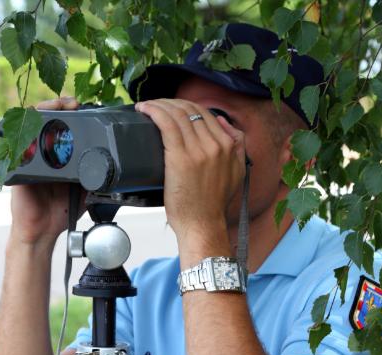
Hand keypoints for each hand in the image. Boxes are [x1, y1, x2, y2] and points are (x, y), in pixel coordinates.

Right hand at [9, 96, 85, 244]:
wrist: (43, 231)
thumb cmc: (61, 211)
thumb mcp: (84, 189)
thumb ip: (94, 174)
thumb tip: (111, 160)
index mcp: (58, 155)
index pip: (62, 125)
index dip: (70, 113)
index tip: (83, 107)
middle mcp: (41, 152)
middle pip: (45, 118)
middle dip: (58, 105)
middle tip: (73, 103)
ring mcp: (27, 157)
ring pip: (30, 123)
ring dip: (44, 110)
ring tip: (58, 106)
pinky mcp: (17, 165)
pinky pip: (17, 142)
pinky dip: (25, 129)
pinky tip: (36, 121)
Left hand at [135, 99, 244, 251]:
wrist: (203, 225)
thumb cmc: (212, 204)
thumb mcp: (236, 173)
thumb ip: (236, 146)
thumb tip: (223, 122)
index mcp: (228, 146)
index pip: (205, 113)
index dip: (185, 105)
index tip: (170, 107)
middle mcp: (215, 144)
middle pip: (190, 110)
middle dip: (170, 102)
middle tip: (155, 105)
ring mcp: (198, 150)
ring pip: (178, 114)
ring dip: (159, 105)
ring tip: (146, 106)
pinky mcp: (180, 158)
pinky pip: (167, 124)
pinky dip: (154, 112)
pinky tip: (144, 109)